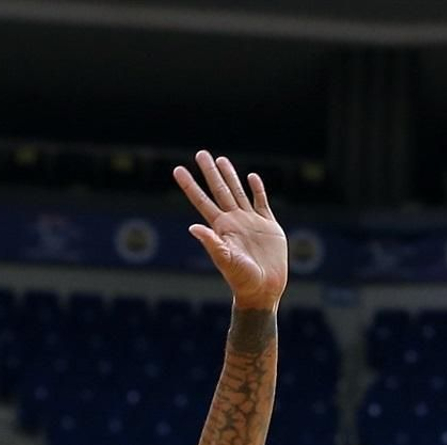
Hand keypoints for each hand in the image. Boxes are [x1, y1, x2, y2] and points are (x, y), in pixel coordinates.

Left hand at [173, 151, 286, 309]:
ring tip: (221, 159)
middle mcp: (234, 221)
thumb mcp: (225, 260)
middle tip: (201, 153)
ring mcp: (251, 222)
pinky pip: (262, 202)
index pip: (202, 201)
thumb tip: (192, 227)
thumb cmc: (242, 279)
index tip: (177, 169)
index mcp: (221, 228)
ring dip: (230, 176)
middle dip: (210, 172)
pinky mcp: (269, 226)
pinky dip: (257, 189)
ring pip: (238, 192)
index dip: (190, 185)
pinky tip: (252, 177)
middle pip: (219, 190)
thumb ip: (211, 243)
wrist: (264, 290)